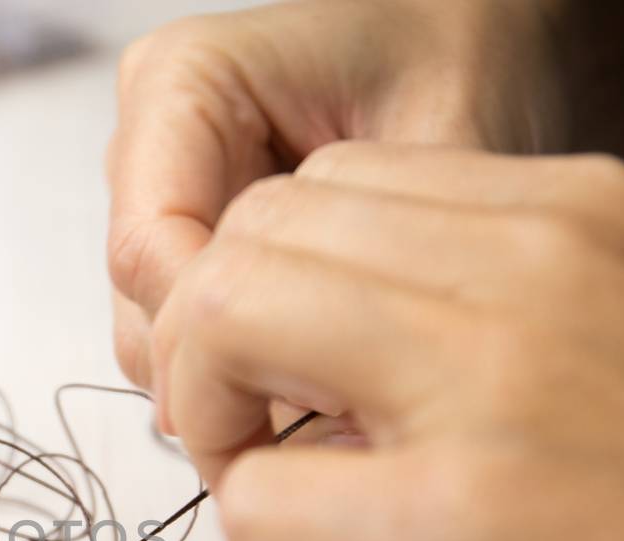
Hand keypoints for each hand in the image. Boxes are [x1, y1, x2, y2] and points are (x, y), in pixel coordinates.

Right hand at [108, 0, 561, 397]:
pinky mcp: (191, 235)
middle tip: (331, 418)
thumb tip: (310, 419)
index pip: (149, 250)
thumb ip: (374, 261)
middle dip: (225, 374)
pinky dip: (253, 364)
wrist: (481, 30)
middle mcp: (155, 136)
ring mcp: (164, 190)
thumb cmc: (467, 51)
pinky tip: (330, 371)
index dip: (208, 346)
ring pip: (156, 329)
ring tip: (342, 395)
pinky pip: (194, 328)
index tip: (297, 397)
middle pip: (143, 301)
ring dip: (238, 378)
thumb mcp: (441, 142)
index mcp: (186, 81)